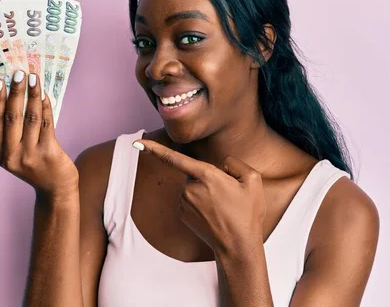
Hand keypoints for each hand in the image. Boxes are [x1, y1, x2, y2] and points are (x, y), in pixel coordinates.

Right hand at [0, 70, 77, 202]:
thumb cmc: (36, 165)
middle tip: (18, 72)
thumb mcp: (17, 153)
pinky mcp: (48, 153)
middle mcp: (11, 156)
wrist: (56, 189)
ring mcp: (30, 156)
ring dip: (32, 95)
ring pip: (30, 118)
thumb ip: (12, 133)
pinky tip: (45, 95)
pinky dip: (45, 107)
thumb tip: (13, 97)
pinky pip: (46, 124)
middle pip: (12, 117)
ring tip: (34, 78)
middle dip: (15, 92)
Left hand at [133, 139, 266, 256]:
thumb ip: (234, 163)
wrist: (237, 246)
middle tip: (228, 195)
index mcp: (206, 175)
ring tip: (223, 207)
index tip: (137, 143)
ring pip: (193, 186)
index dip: (155, 149)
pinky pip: (190, 200)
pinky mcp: (182, 213)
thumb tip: (221, 164)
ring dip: (205, 192)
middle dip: (209, 178)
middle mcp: (190, 188)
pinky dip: (201, 203)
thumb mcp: (252, 180)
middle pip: (195, 172)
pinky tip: (214, 214)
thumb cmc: (246, 214)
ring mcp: (184, 202)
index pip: (175, 158)